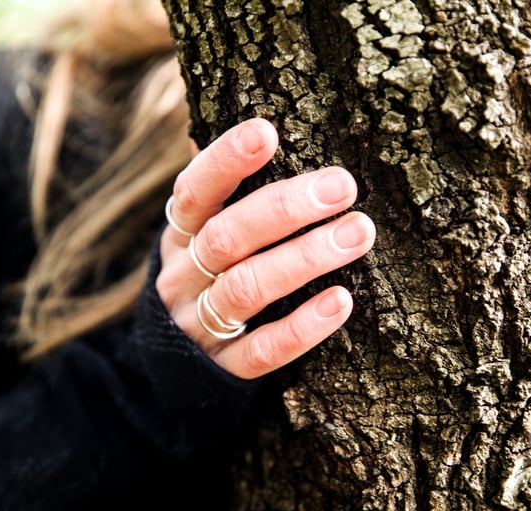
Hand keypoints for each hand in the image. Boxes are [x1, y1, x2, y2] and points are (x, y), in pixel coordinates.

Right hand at [156, 118, 374, 378]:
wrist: (171, 366)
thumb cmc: (205, 278)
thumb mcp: (200, 235)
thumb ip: (224, 191)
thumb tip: (259, 120)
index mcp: (178, 236)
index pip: (193, 192)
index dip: (225, 161)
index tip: (267, 131)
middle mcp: (183, 277)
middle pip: (226, 238)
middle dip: (285, 209)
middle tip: (343, 187)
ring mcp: (199, 326)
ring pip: (245, 289)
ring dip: (303, 259)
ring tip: (359, 233)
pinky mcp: (223, 369)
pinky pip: (261, 351)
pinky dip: (302, 327)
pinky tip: (342, 301)